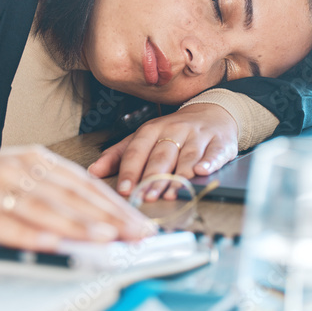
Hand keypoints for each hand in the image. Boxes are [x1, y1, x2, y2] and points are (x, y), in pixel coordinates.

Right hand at [0, 146, 152, 250]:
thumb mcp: (16, 176)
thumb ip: (52, 192)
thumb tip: (97, 219)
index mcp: (33, 158)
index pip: (84, 183)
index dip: (115, 204)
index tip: (140, 223)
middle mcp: (19, 169)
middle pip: (72, 196)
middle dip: (109, 218)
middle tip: (136, 235)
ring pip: (46, 210)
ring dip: (79, 225)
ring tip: (107, 238)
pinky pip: (6, 224)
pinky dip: (31, 235)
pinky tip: (52, 243)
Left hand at [87, 103, 238, 200]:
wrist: (211, 113)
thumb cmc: (172, 132)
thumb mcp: (144, 138)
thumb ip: (118, 155)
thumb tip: (92, 172)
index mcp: (151, 129)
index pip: (137, 151)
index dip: (130, 171)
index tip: (124, 190)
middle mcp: (174, 130)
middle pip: (161, 156)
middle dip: (154, 178)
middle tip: (147, 197)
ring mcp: (197, 136)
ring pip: (186, 157)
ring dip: (179, 177)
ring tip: (171, 194)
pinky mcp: (219, 142)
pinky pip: (214, 152)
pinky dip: (209, 162)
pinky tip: (202, 172)